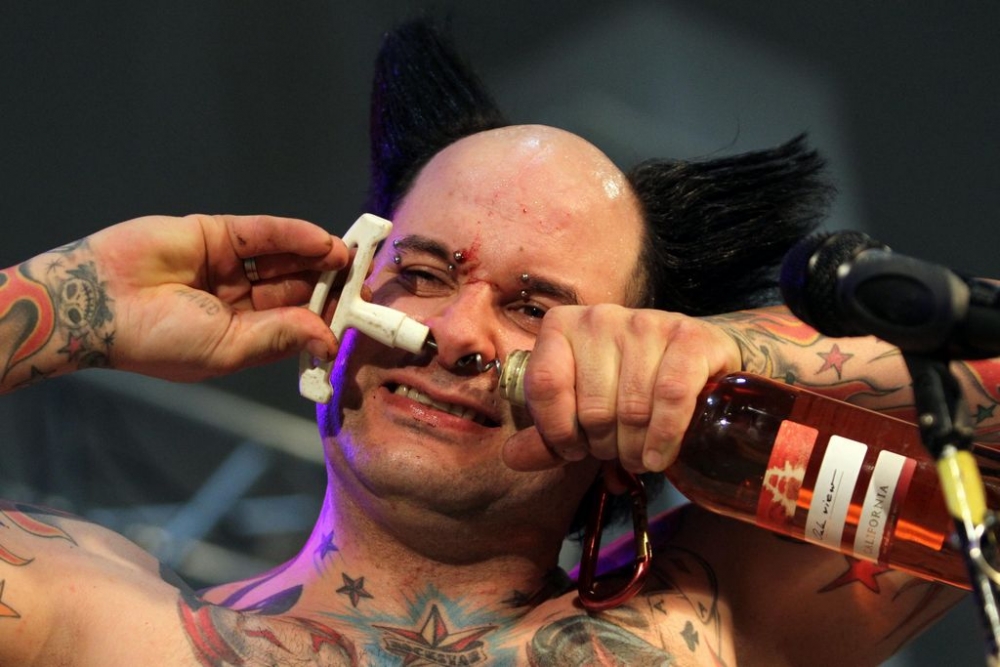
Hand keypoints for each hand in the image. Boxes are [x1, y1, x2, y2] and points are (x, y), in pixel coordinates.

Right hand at [87, 214, 348, 380]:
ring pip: (284, 258)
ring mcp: (227, 265)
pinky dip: (294, 235)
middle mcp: (238, 299)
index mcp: (241, 334)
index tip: (359, 317)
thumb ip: (279, 337)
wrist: (96, 302)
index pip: (294, 322)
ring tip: (352, 260)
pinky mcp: (215, 233)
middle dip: (330, 286)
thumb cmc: (158, 339)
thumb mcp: (228, 348)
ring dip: (318, 258)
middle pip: (295, 287)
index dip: (326, 318)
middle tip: (365, 283)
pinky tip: (323, 242)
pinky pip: (262, 234)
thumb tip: (328, 339)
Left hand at [501, 305, 740, 473]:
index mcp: (562, 326)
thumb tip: (512, 456)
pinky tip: (660, 455)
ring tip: (639, 456)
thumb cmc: (627, 388)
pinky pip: (672, 396)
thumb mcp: (581, 411)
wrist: (695, 360)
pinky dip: (665, 436)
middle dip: (603, 446)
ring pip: (632, 407)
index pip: (544, 385)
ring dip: (635, 449)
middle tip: (615, 453)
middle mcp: (600, 317)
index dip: (557, 431)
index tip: (573, 451)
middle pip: (592, 407)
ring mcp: (647, 322)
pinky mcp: (690, 336)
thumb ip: (547, 435)